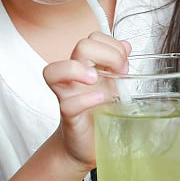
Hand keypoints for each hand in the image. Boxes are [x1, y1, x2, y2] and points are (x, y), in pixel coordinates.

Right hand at [43, 32, 130, 167]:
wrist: (87, 142)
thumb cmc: (98, 111)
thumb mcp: (112, 83)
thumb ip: (117, 63)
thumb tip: (126, 44)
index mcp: (85, 65)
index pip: (93, 38)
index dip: (112, 44)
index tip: (125, 62)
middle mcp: (73, 76)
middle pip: (80, 46)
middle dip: (106, 53)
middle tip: (120, 71)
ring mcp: (67, 95)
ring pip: (53, 71)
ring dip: (78, 70)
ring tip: (96, 79)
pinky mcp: (69, 117)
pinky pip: (68, 104)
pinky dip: (86, 99)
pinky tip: (101, 100)